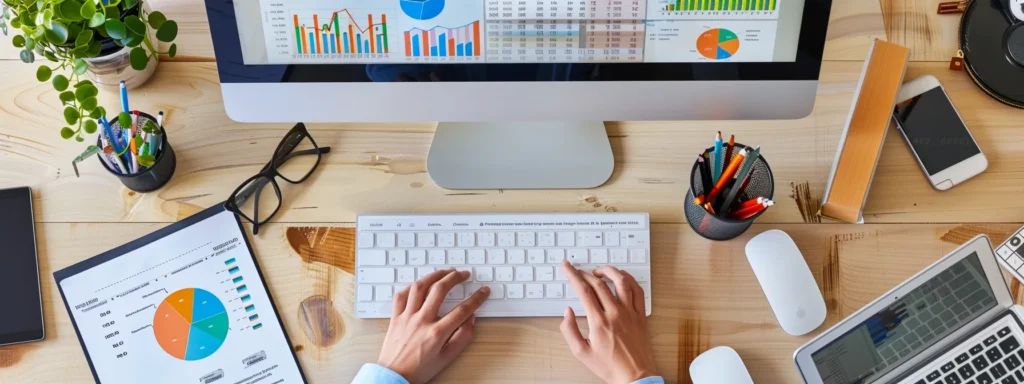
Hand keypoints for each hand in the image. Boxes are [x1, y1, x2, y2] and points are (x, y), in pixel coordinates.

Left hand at [377, 269, 490, 383]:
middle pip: (440, 290)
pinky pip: (401, 296)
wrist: (393, 376)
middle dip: (455, 278)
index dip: (476, 298)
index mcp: (437, 333)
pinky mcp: (396, 317)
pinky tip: (419, 284)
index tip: (483, 291)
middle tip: (463, 274)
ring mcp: (407, 317)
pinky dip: (410, 287)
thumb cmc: (418, 370)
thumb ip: (461, 338)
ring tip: (444, 272)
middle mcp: (421, 321)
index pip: (462, 310)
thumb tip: (470, 321)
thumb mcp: (446, 358)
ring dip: (434, 276)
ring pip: (420, 287)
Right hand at [560, 260, 656, 383]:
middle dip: (585, 273)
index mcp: (599, 322)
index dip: (573, 275)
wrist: (634, 376)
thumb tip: (567, 312)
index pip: (584, 291)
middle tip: (578, 271)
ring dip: (608, 271)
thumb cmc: (609, 366)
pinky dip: (628, 279)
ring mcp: (630, 312)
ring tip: (599, 271)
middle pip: (599, 283)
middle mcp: (615, 313)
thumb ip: (570, 330)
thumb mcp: (581, 353)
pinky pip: (637, 290)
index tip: (567, 267)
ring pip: (621, 281)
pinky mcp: (641, 315)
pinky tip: (621, 278)